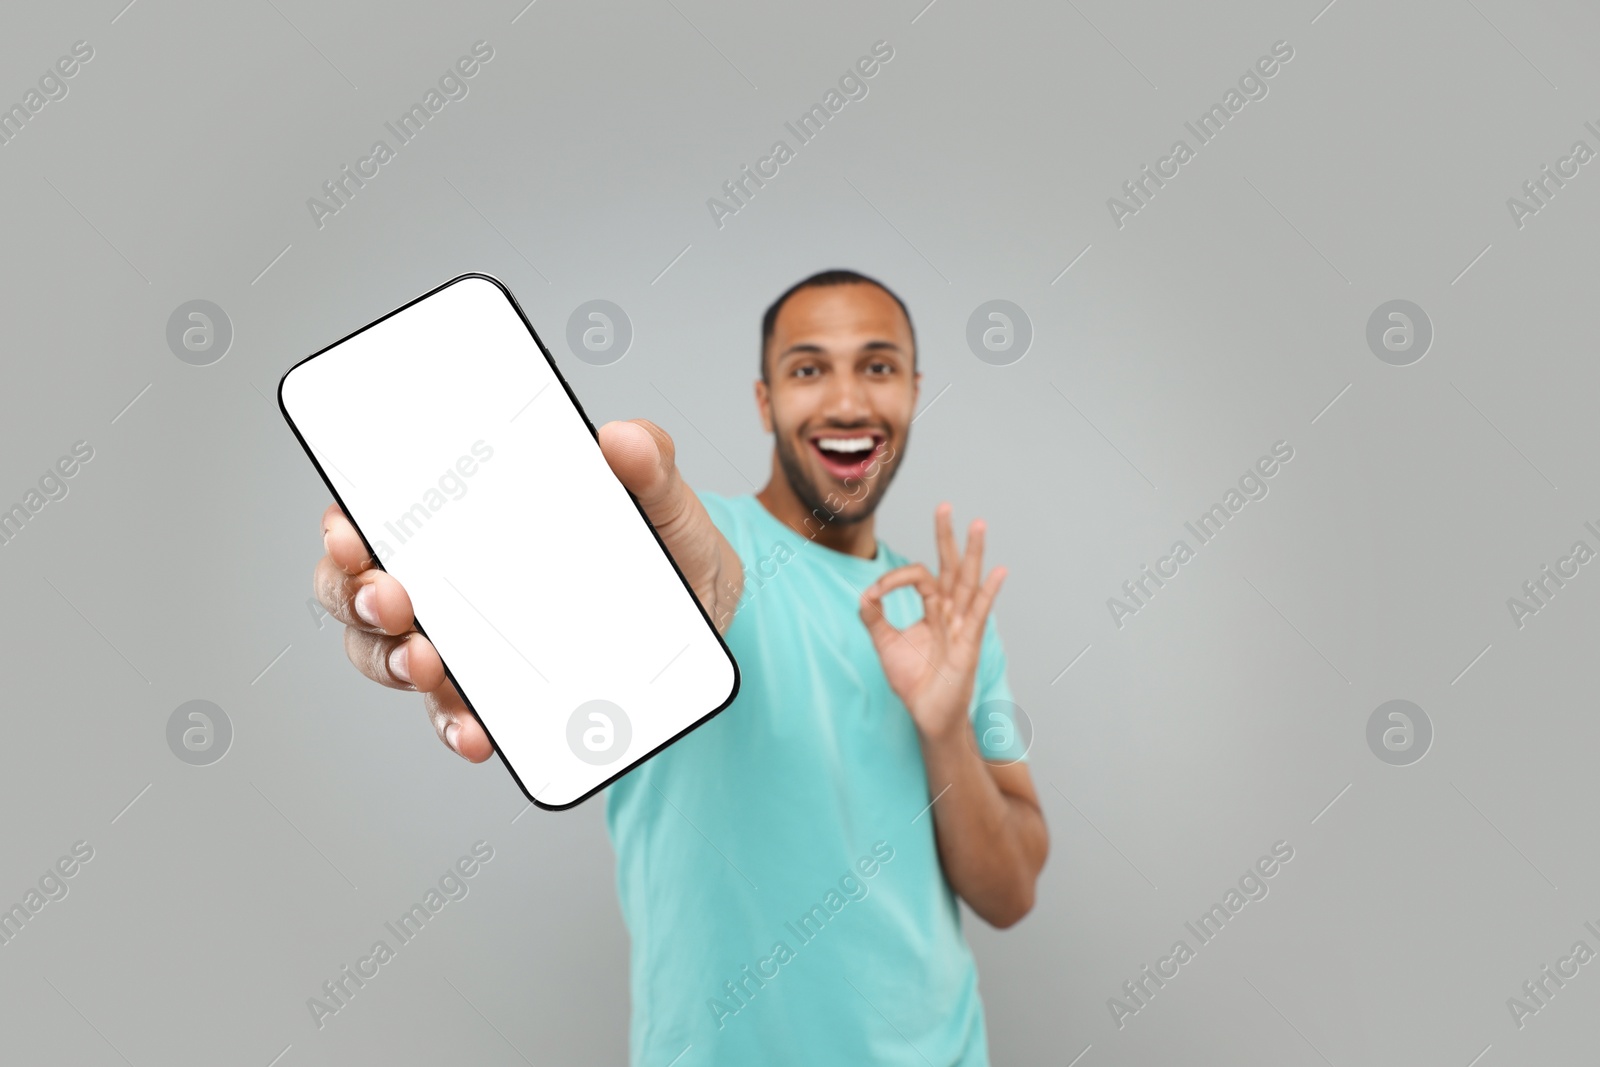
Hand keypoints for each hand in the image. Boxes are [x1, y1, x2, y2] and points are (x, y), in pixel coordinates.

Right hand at [311, 418, 743, 761]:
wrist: (709, 633)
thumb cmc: (668, 558)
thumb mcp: (668, 509)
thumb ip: (652, 470)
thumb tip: (624, 440)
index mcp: (476, 516)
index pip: (385, 512)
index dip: (348, 522)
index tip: (348, 530)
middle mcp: (453, 579)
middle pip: (364, 587)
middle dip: (360, 595)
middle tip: (393, 599)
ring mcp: (468, 643)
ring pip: (389, 655)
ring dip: (395, 661)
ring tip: (429, 665)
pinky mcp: (496, 699)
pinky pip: (454, 714)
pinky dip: (455, 724)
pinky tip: (475, 731)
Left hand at [858, 503, 1006, 742]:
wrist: (926, 715)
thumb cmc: (913, 681)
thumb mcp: (885, 643)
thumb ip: (874, 616)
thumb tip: (864, 592)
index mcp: (933, 608)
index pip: (919, 577)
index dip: (895, 578)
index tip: (875, 593)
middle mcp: (951, 612)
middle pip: (951, 567)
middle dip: (947, 537)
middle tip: (945, 506)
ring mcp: (962, 626)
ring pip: (967, 583)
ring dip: (973, 554)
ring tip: (978, 525)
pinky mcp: (968, 645)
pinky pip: (979, 615)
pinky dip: (988, 593)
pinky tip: (998, 572)